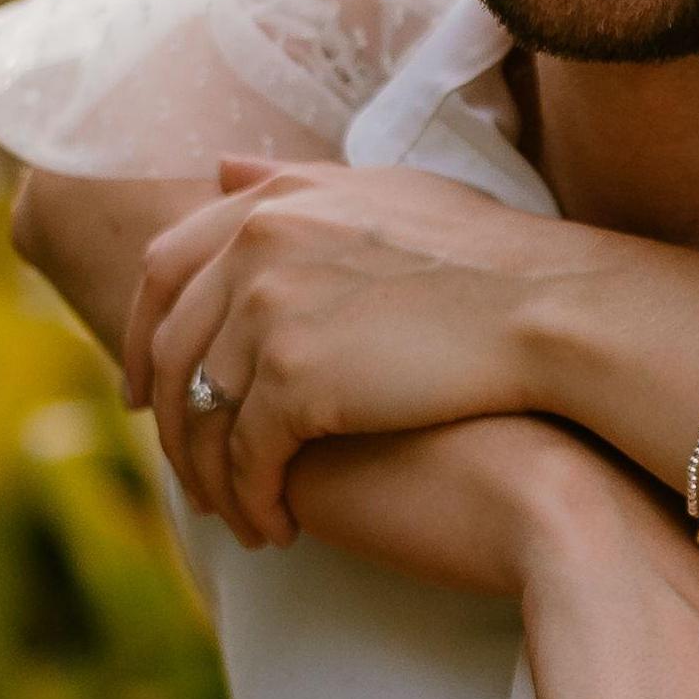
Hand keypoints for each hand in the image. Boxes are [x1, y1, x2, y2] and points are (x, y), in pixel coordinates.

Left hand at [127, 161, 594, 545]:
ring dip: (208, 474)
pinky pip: (244, 458)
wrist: (552, 311)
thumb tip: (222, 170)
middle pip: (171, 346)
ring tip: (237, 513)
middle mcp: (255, 247)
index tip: (146, 383)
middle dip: (162, 415)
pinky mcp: (296, 384)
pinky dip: (251, 501)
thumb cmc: (494, 259)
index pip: (165, 266)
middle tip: (180, 466)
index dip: (147, 333)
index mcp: (274, 201)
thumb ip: (297, 182)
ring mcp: (270, 314)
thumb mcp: (388, 191)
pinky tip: (276, 529)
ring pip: (199, 412)